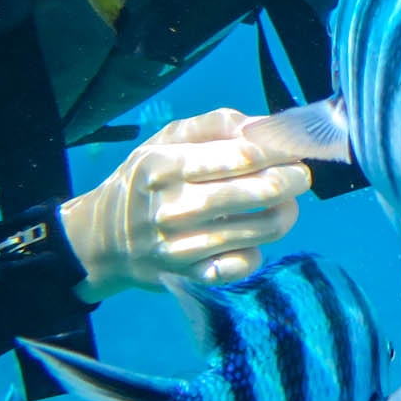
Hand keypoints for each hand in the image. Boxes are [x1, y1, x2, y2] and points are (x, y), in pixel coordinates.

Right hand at [59, 108, 311, 300]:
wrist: (101, 241)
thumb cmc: (144, 182)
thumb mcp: (164, 140)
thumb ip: (214, 125)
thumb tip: (264, 125)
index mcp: (166, 165)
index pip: (243, 154)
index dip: (281, 149)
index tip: (296, 148)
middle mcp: (173, 207)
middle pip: (262, 190)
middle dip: (294, 179)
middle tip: (300, 175)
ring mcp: (183, 246)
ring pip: (264, 228)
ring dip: (287, 212)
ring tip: (285, 203)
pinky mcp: (192, 276)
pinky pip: (246, 263)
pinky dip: (259, 250)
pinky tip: (251, 238)